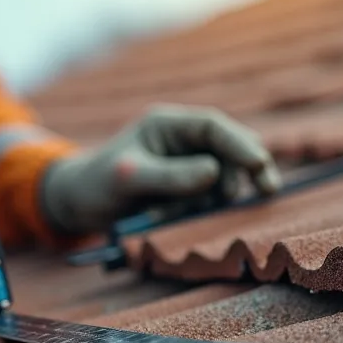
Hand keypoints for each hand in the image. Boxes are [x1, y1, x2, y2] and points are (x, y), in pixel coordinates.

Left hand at [40, 103, 282, 233]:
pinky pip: (208, 200)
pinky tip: (169, 218)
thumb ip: (171, 175)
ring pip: (223, 179)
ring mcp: (186, 166)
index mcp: (168, 125)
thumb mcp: (129, 178)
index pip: (214, 127)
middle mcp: (182, 142)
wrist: (79, 206)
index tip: (259, 164)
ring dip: (213, 199)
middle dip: (245, 171)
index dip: (241, 143)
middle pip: (230, 150)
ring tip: (173, 213)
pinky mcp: (186, 190)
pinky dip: (200, 211)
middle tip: (264, 193)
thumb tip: (215, 173)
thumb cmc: (97, 184)